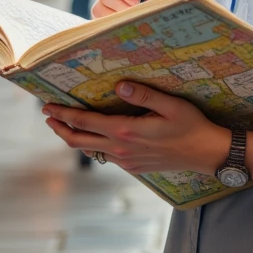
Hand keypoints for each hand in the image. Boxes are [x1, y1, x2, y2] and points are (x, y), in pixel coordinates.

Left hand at [43, 81, 227, 174]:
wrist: (205, 154)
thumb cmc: (191, 126)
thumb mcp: (172, 105)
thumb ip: (144, 95)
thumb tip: (119, 85)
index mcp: (126, 131)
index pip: (85, 122)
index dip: (63, 114)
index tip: (47, 107)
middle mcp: (121, 148)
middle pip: (78, 140)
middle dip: (60, 128)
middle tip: (48, 117)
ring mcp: (126, 161)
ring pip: (90, 150)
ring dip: (74, 137)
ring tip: (65, 125)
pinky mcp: (133, 167)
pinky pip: (105, 156)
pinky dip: (92, 145)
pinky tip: (94, 136)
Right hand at [92, 0, 178, 17]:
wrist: (163, 11)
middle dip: (122, 4)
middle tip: (138, 8)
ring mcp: (105, 2)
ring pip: (100, 8)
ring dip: (119, 15)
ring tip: (135, 16)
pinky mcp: (103, 17)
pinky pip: (101, 22)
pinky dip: (115, 24)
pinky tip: (129, 23)